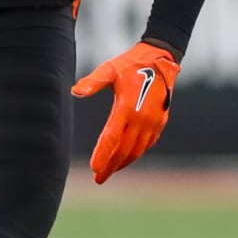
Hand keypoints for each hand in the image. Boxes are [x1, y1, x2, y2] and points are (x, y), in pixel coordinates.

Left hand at [71, 41, 178, 183]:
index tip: (94, 169)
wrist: (161, 59)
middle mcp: (142, 118)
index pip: (112, 138)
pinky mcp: (160, 121)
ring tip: (109, 171)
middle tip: (98, 178)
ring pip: (138, 149)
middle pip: (125, 149)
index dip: (103, 155)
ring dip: (124, 162)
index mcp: (127, 108)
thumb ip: (93, 82)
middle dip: (111, 165)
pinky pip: (148, 143)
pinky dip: (136, 153)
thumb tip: (75, 91)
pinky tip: (127, 158)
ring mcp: (154, 121)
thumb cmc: (130, 64)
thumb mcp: (110, 69)